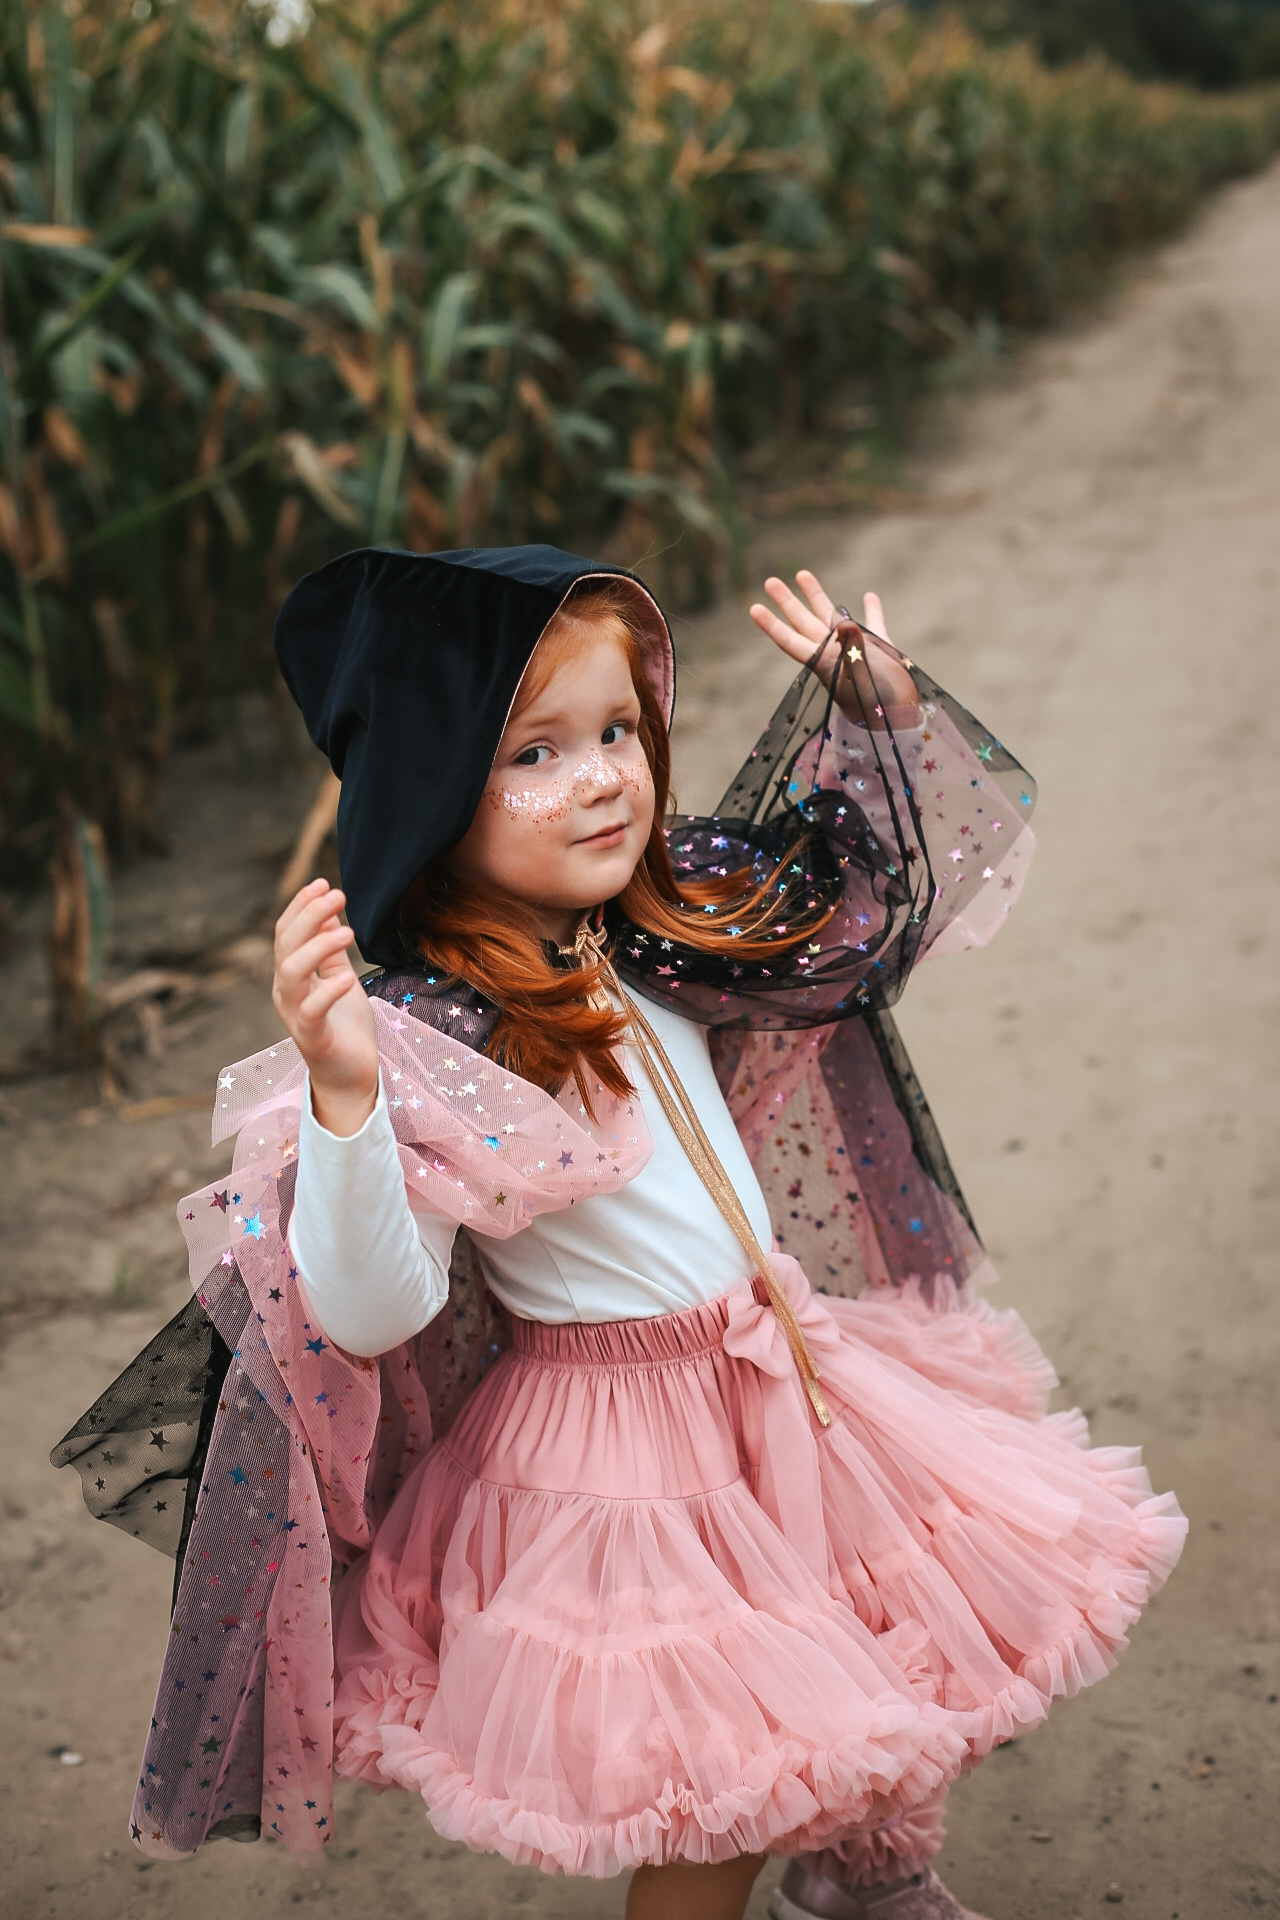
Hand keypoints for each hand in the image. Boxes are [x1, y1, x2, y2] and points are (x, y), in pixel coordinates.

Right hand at [271, 879, 378, 1136]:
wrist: (351, 1076)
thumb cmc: (344, 1027)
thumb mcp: (340, 978)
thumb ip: (331, 951)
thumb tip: (330, 913)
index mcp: (292, 976)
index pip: (286, 933)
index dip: (301, 906)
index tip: (324, 882)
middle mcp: (286, 992)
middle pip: (286, 946)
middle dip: (309, 915)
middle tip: (338, 894)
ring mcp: (294, 1015)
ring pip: (291, 973)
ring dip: (317, 946)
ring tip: (347, 931)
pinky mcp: (312, 1038)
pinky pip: (311, 1011)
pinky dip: (327, 991)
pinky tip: (347, 977)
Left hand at [749, 570, 919, 727]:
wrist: (900, 721)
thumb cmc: (876, 706)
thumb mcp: (860, 679)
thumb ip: (851, 650)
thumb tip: (845, 623)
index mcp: (823, 662)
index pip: (791, 640)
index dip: (772, 625)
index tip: (754, 608)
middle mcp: (834, 652)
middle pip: (804, 623)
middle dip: (787, 602)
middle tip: (770, 581)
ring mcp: (856, 649)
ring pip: (832, 617)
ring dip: (817, 596)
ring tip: (803, 574)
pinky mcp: (880, 650)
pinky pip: (873, 625)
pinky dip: (871, 610)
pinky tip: (869, 596)